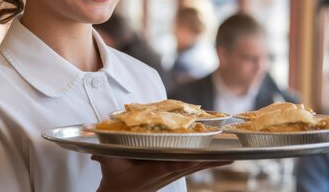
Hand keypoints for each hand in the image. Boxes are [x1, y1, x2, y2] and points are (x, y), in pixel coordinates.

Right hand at [92, 155, 231, 191]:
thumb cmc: (115, 178)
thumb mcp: (109, 165)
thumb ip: (104, 156)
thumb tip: (96, 150)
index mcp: (151, 170)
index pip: (169, 165)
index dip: (182, 162)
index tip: (194, 159)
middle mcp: (166, 172)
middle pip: (191, 164)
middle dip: (208, 159)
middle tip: (229, 153)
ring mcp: (172, 172)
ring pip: (196, 165)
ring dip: (213, 160)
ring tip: (232, 154)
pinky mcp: (174, 171)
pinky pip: (194, 164)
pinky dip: (208, 159)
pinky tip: (222, 157)